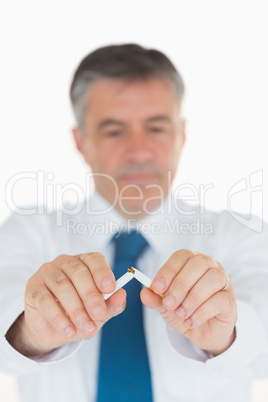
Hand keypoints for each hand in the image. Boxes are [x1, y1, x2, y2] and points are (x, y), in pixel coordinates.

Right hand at [6, 253, 125, 356]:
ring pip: (62, 286)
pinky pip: (45, 300)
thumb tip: (122, 295)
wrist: (52, 330)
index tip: (110, 288)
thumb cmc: (78, 314)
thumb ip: (111, 304)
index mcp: (85, 262)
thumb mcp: (98, 313)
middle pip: (78, 272)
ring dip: (76, 309)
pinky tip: (68, 330)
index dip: (102, 272)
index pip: (94, 259)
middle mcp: (66, 262)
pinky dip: (58, 317)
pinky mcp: (33, 287)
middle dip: (90, 295)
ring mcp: (48, 272)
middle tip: (99, 313)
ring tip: (86, 327)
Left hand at [141, 250, 236, 354]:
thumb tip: (144, 292)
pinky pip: (219, 299)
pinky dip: (201, 312)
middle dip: (180, 284)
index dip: (169, 270)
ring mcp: (223, 281)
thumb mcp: (165, 305)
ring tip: (181, 314)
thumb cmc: (184, 311)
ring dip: (193, 298)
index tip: (157, 287)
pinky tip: (190, 321)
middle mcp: (210, 266)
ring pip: (212, 279)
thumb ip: (155, 298)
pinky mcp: (230, 300)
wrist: (202, 332)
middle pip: (198, 264)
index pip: (181, 256)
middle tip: (169, 303)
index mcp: (191, 262)